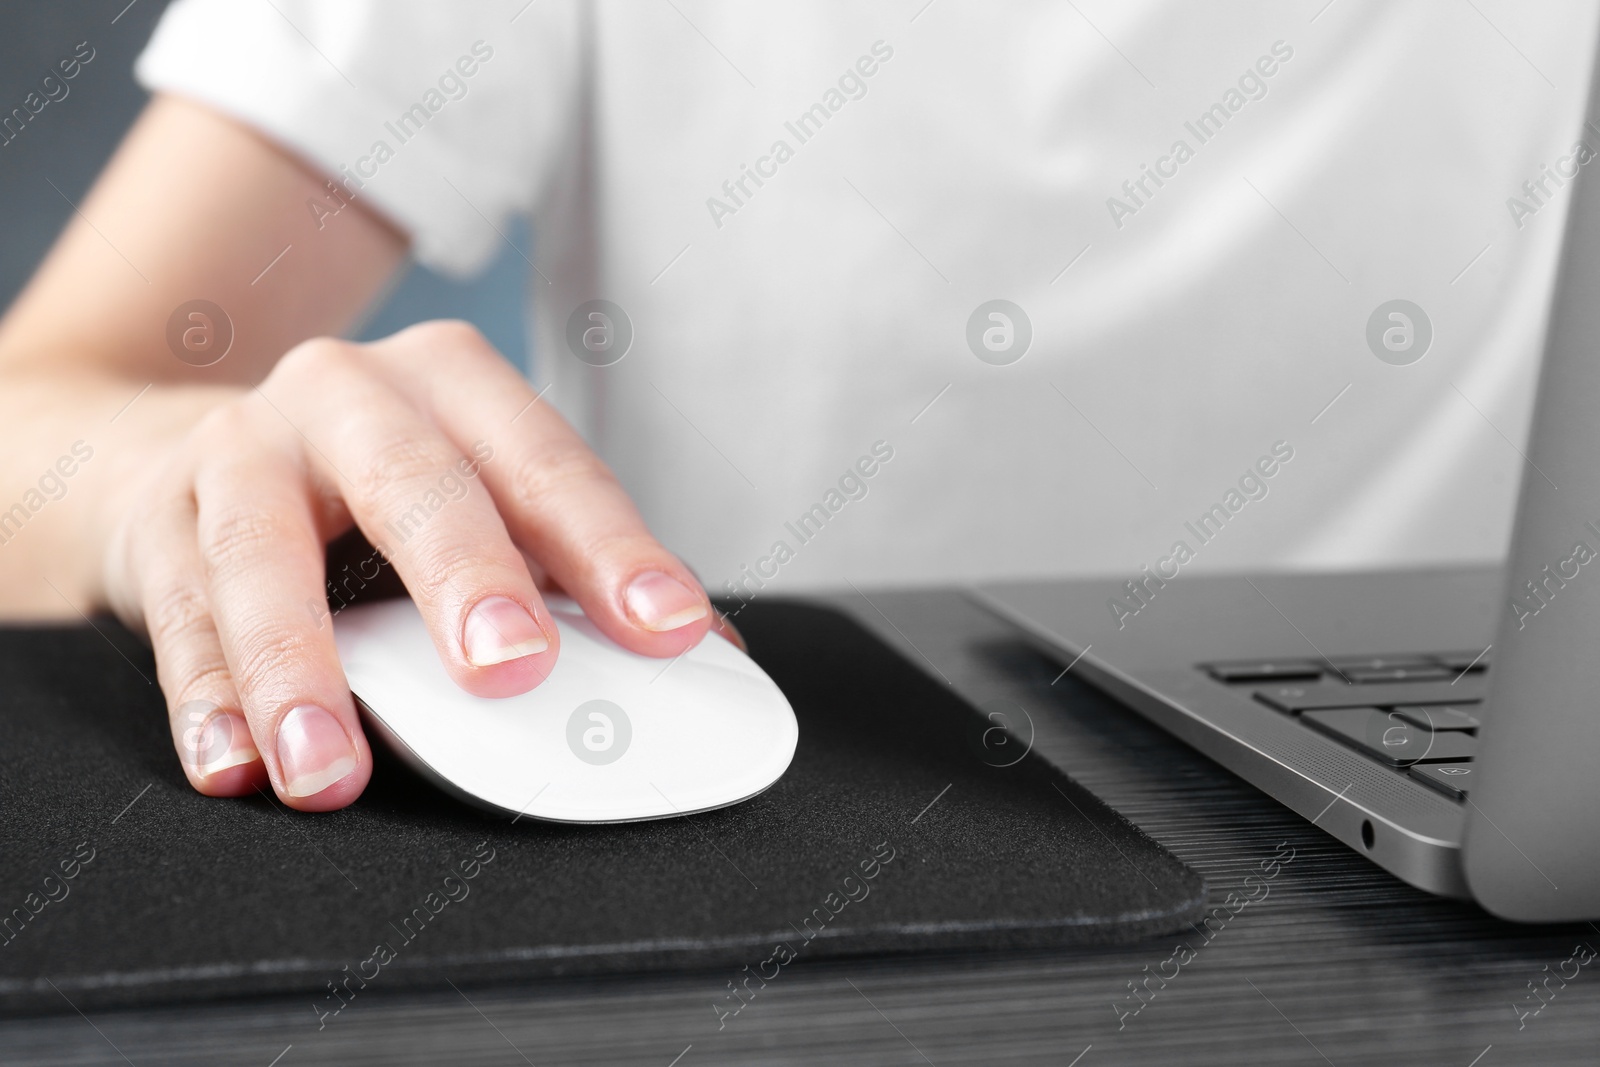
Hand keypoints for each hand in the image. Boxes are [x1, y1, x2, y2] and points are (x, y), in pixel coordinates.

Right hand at [102, 320, 717, 809]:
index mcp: (454, 385)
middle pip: (412, 481)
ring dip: (299, 671)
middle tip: (510, 671)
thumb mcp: (475, 498)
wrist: (179, 451)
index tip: (668, 630)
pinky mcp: (155, 519)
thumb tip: (708, 660)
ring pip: (262, 554)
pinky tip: (234, 763)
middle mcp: (348, 395)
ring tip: (333, 772)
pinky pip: (177, 615)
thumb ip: (571, 570)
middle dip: (465, 575)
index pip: (548, 466)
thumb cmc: (368, 493)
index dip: (612, 549)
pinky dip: (204, 698)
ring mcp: (240, 448)